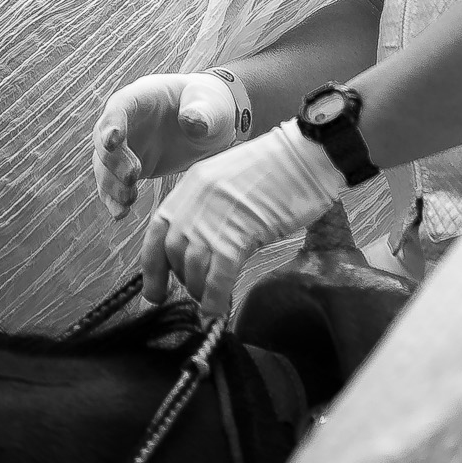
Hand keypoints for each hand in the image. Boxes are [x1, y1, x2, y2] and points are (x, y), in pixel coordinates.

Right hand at [93, 73, 237, 218]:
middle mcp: (126, 122)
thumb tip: (192, 123)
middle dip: (113, 160)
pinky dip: (114, 199)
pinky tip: (119, 214)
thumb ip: (201, 112)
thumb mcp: (210, 104)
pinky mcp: (130, 169)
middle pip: (104, 140)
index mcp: (142, 97)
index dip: (112, 123)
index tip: (112, 141)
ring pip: (105, 167)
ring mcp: (126, 147)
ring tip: (128, 201)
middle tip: (133, 176)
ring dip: (112, 184)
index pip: (119, 107)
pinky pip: (114, 185)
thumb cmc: (209, 105)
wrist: (211, 125)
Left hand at [141, 120, 344, 314]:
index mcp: (192, 184)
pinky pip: (218, 275)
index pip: (157, 231)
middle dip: (181, 280)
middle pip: (173, 252)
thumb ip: (213, 208)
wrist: (308, 154)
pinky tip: (219, 309)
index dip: (152, 266)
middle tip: (196, 294)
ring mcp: (215, 216)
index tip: (155, 290)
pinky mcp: (240, 232)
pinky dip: (215, 297)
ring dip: (198, 291)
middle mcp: (196, 200)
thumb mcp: (232, 180)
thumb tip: (207, 247)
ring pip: (193, 267)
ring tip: (210, 302)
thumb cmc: (280, 167)